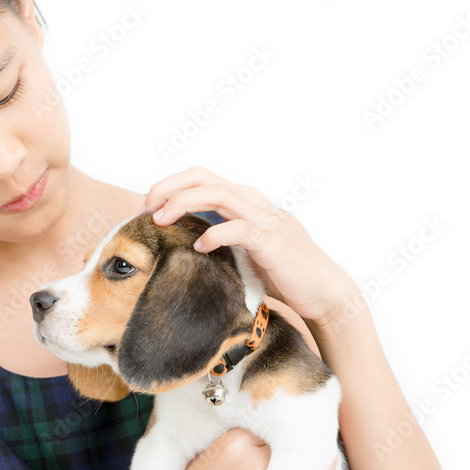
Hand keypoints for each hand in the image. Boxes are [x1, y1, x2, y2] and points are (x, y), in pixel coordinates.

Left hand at [140, 165, 357, 327]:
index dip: (170, 185)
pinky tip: (199, 247)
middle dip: (169, 187)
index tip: (148, 207)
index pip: (201, 177)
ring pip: (218, 194)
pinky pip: (238, 228)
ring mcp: (264, 219)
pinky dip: (214, 234)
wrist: (324, 291)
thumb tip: (184, 239)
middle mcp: (253, 202)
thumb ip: (221, 236)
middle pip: (203, 178)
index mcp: (245, 200)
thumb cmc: (282, 272)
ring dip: (184, 203)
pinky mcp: (271, 241)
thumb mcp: (244, 249)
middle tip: (146, 209)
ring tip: (162, 220)